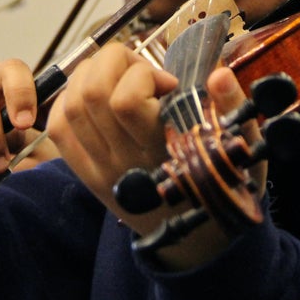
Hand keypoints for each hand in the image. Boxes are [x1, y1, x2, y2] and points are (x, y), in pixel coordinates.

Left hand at [46, 45, 254, 268]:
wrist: (198, 238)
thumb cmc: (222, 181)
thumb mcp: (239, 143)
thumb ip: (232, 105)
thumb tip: (218, 74)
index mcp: (162, 151)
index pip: (124, 100)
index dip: (143, 74)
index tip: (169, 83)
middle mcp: (124, 161)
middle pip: (90, 92)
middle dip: (114, 62)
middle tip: (141, 72)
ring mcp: (99, 169)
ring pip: (70, 104)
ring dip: (92, 74)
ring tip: (121, 79)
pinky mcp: (85, 174)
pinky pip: (59, 127)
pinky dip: (70, 99)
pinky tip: (98, 97)